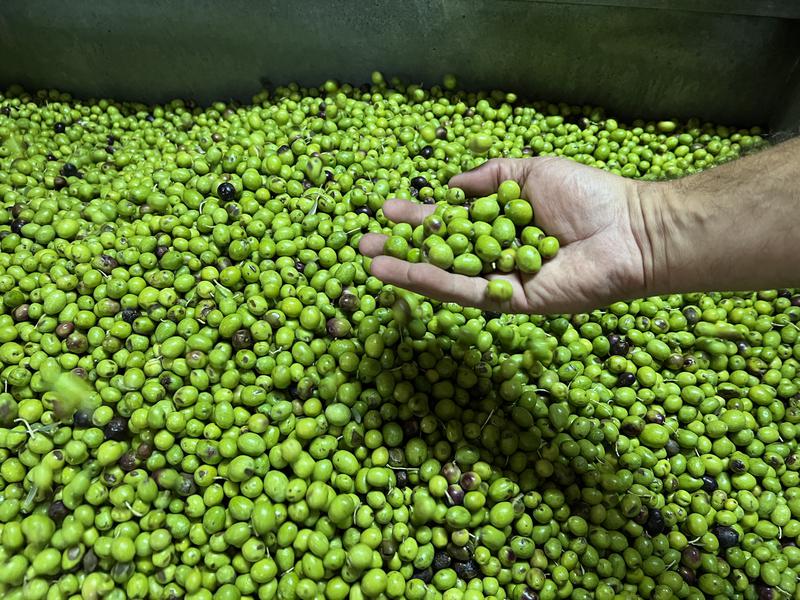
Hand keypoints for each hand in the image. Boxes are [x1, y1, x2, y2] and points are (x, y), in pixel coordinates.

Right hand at [359, 157, 653, 313]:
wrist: (627, 229)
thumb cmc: (587, 196)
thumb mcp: (529, 171)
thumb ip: (489, 177)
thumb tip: (451, 185)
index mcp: (502, 225)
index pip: (451, 223)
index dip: (419, 218)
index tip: (387, 210)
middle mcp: (497, 255)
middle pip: (440, 255)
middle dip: (402, 250)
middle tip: (364, 245)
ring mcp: (502, 281)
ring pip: (445, 277)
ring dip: (404, 271)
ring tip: (368, 262)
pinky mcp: (510, 302)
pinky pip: (464, 292)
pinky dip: (430, 284)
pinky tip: (399, 275)